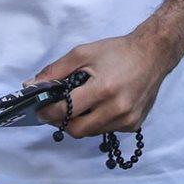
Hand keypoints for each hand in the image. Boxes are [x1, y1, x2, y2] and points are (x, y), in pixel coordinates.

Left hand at [31, 31, 169, 138]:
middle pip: (77, 130)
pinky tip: (98, 106)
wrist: (153, 54)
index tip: (39, 109)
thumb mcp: (83, 53)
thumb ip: (55, 70)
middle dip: (62, 122)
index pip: (66, 111)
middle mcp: (117, 108)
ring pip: (92, 132)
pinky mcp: (134, 124)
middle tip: (55, 110)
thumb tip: (31, 85)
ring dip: (80, 122)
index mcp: (103, 89)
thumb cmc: (118, 52)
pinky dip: (97, 122)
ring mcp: (128, 119)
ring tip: (77, 105)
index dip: (48, 112)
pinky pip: (107, 130)